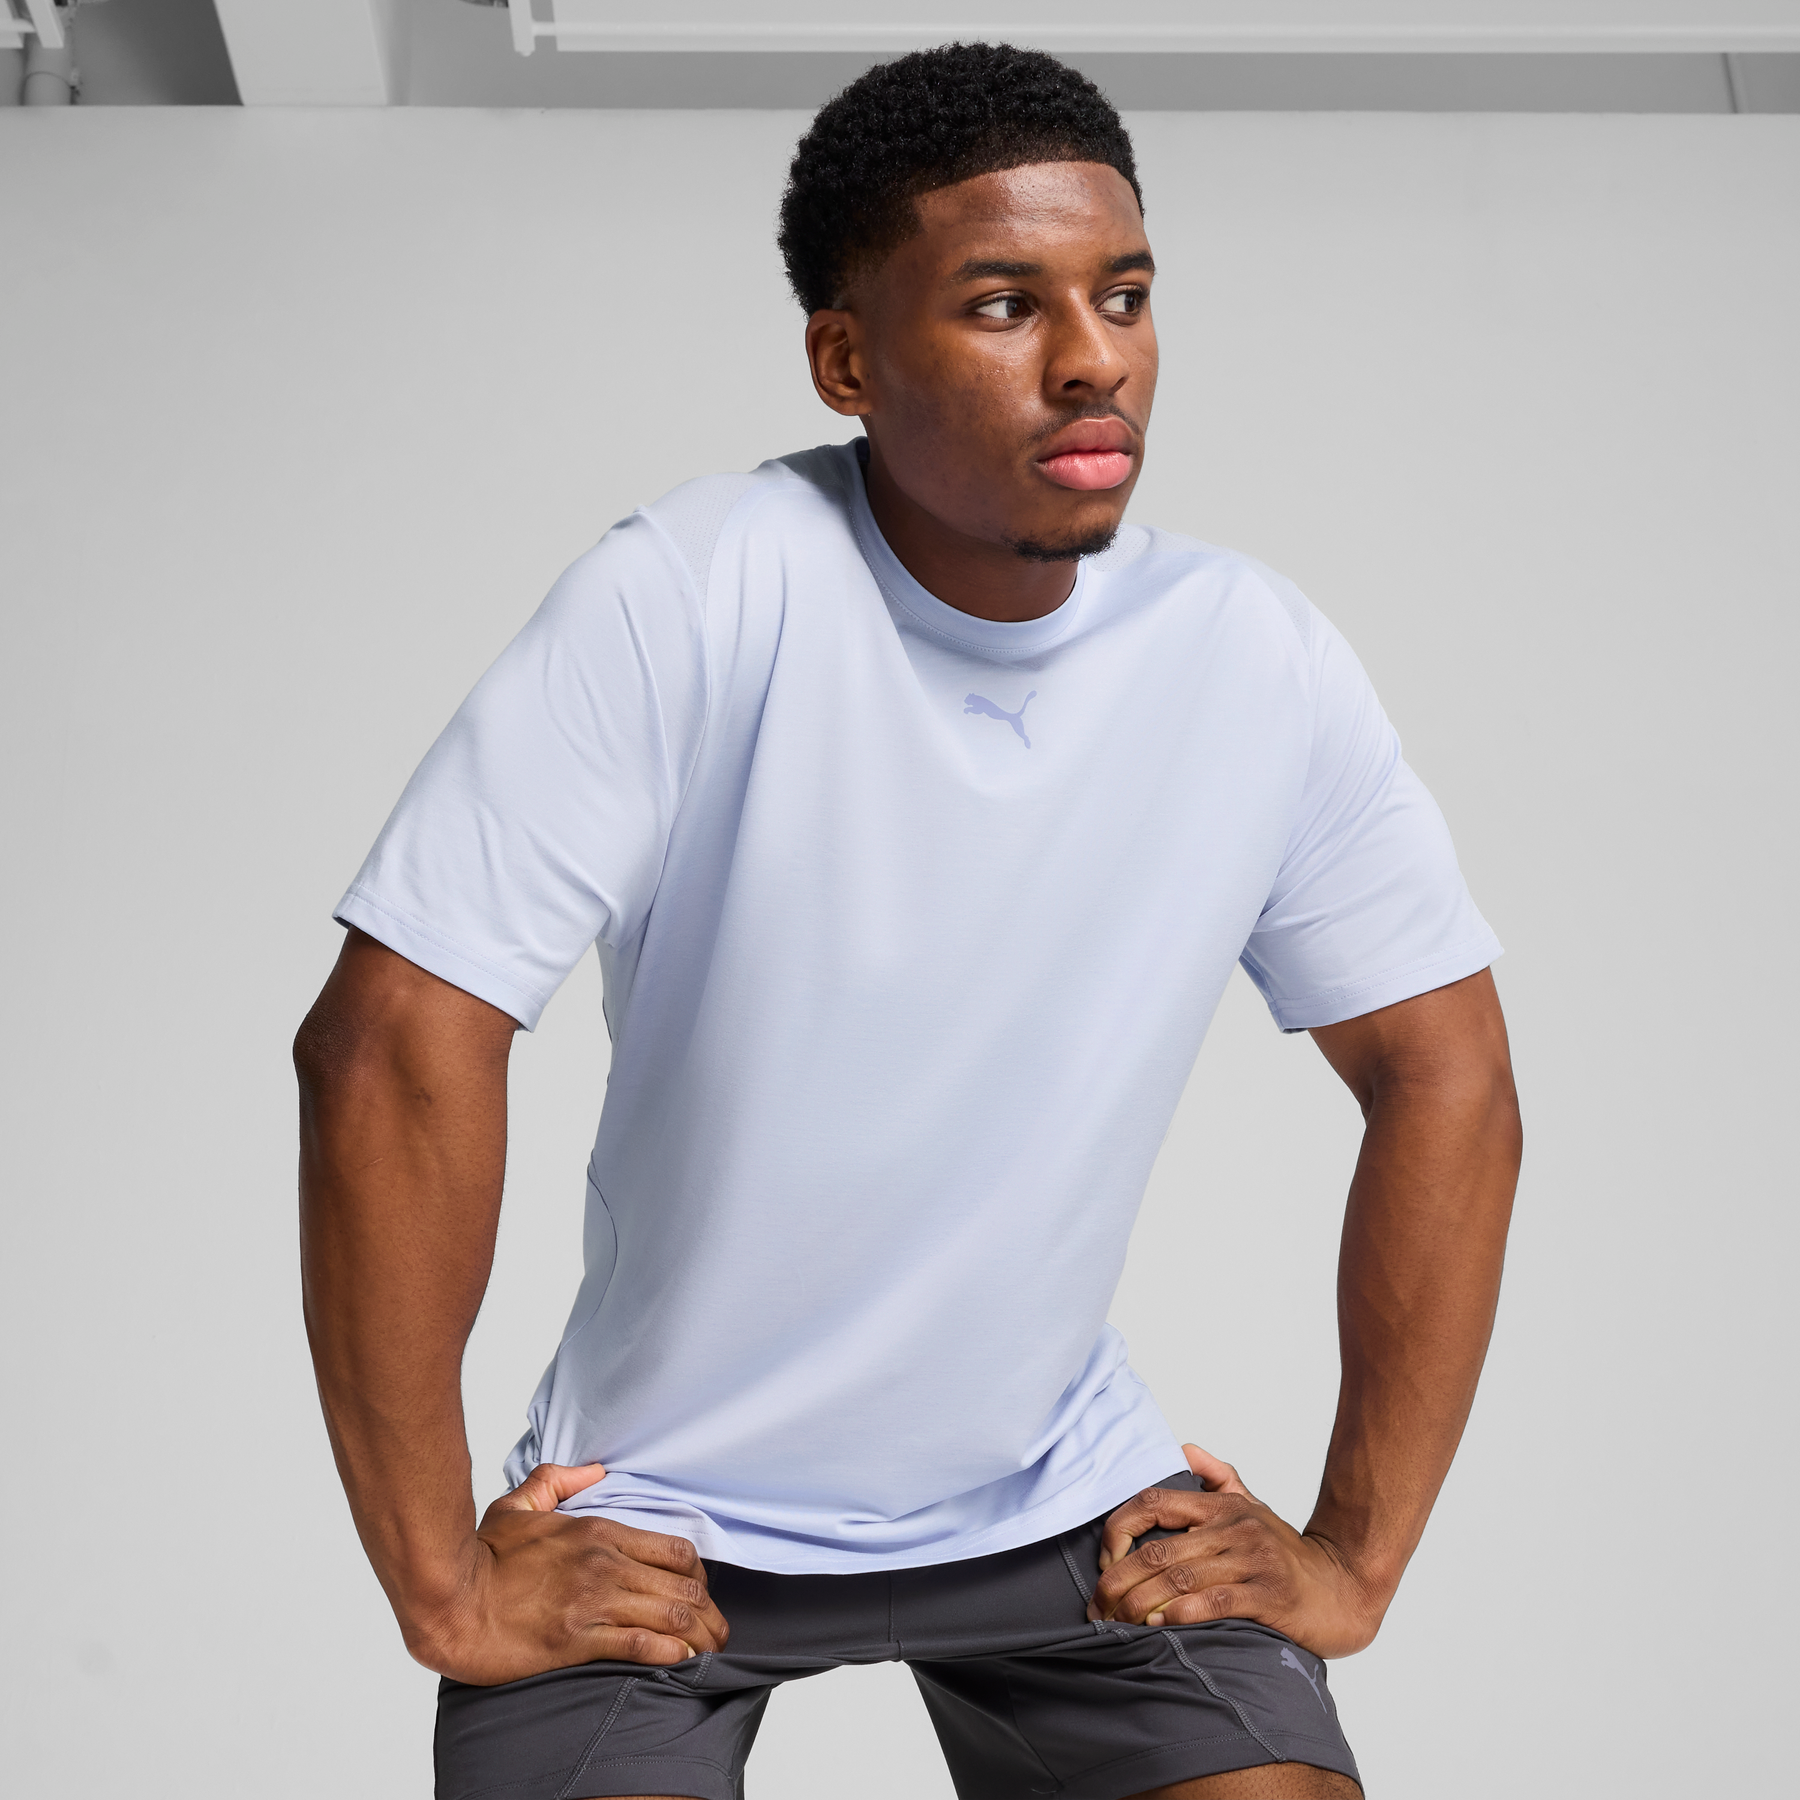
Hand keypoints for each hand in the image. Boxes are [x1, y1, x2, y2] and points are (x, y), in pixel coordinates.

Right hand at [403, 1463, 730, 1684]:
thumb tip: (592, 1470)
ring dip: (699, 1634)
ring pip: (670, 1615)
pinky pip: (641, 1646)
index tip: (700, 1589)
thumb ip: (557, 1481)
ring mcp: (593, 1603)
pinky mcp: (578, 1640)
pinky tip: (683, 1660)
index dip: (698, 1572)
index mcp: (597, 1532)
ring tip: (710, 1649)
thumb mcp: (518, 1505)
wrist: (451, 1603)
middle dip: (708, 1609)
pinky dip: (670, 1654)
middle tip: (718, 1627)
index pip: (674, 1549)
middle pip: (682, 1585)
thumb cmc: (482, 1559)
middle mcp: (604, 1565)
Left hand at [1087, 1445, 1385, 1659]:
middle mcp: (1233, 1528)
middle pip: (1158, 1549)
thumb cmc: (1286, 1552)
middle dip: (1118, 1579)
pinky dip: (1179, 1614)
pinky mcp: (1268, 1596)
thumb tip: (1181, 1450)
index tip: (1103, 1561)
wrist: (1344, 1588)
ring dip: (1139, 1603)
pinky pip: (1213, 1602)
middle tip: (1098, 1606)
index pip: (1154, 1502)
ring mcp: (1251, 1560)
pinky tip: (1159, 1625)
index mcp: (1221, 1505)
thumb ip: (1216, 1476)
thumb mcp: (1251, 1505)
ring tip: (1117, 1622)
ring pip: (1179, 1578)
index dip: (1118, 1528)